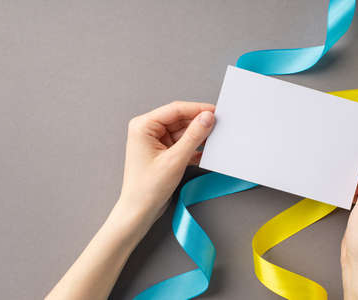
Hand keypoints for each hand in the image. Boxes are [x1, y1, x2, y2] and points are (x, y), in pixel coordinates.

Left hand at [114, 101, 214, 236]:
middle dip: (199, 124)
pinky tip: (206, 152)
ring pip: (184, 132)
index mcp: (143, 126)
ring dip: (198, 137)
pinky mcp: (164, 153)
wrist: (139, 212)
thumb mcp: (175, 160)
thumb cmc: (146, 188)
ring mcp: (156, 142)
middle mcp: (148, 131)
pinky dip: (195, 148)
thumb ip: (193, 136)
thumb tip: (207, 118)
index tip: (215, 112)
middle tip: (218, 126)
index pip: (175, 109)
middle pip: (180, 119)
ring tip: (214, 140)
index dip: (197, 109)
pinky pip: (183, 144)